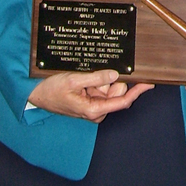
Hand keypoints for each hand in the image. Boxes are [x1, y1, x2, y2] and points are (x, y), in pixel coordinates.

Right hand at [28, 69, 152, 122]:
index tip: (148, 83)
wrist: (36, 95)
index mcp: (94, 110)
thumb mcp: (73, 80)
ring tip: (82, 80)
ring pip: (109, 88)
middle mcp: (96, 110)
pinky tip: (82, 81)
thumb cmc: (52, 90)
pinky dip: (95, 81)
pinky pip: (100, 87)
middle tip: (90, 76)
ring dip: (99, 80)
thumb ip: (96, 77)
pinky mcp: (90, 100)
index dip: (137, 91)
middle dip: (108, 80)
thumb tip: (115, 75)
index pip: (122, 101)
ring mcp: (94, 105)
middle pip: (116, 91)